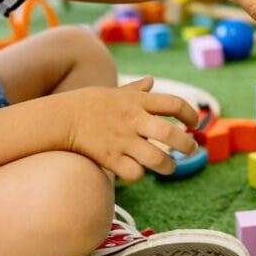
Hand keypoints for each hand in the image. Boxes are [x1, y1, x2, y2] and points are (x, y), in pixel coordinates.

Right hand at [66, 77, 198, 182]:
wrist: (60, 118)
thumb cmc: (90, 104)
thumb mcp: (115, 92)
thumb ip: (136, 89)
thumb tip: (151, 80)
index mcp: (138, 102)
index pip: (175, 104)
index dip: (191, 114)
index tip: (194, 123)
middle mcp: (134, 120)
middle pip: (171, 135)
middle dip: (187, 145)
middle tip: (191, 149)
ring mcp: (122, 140)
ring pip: (157, 160)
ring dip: (168, 166)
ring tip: (168, 167)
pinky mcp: (110, 159)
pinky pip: (135, 174)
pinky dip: (139, 175)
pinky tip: (137, 171)